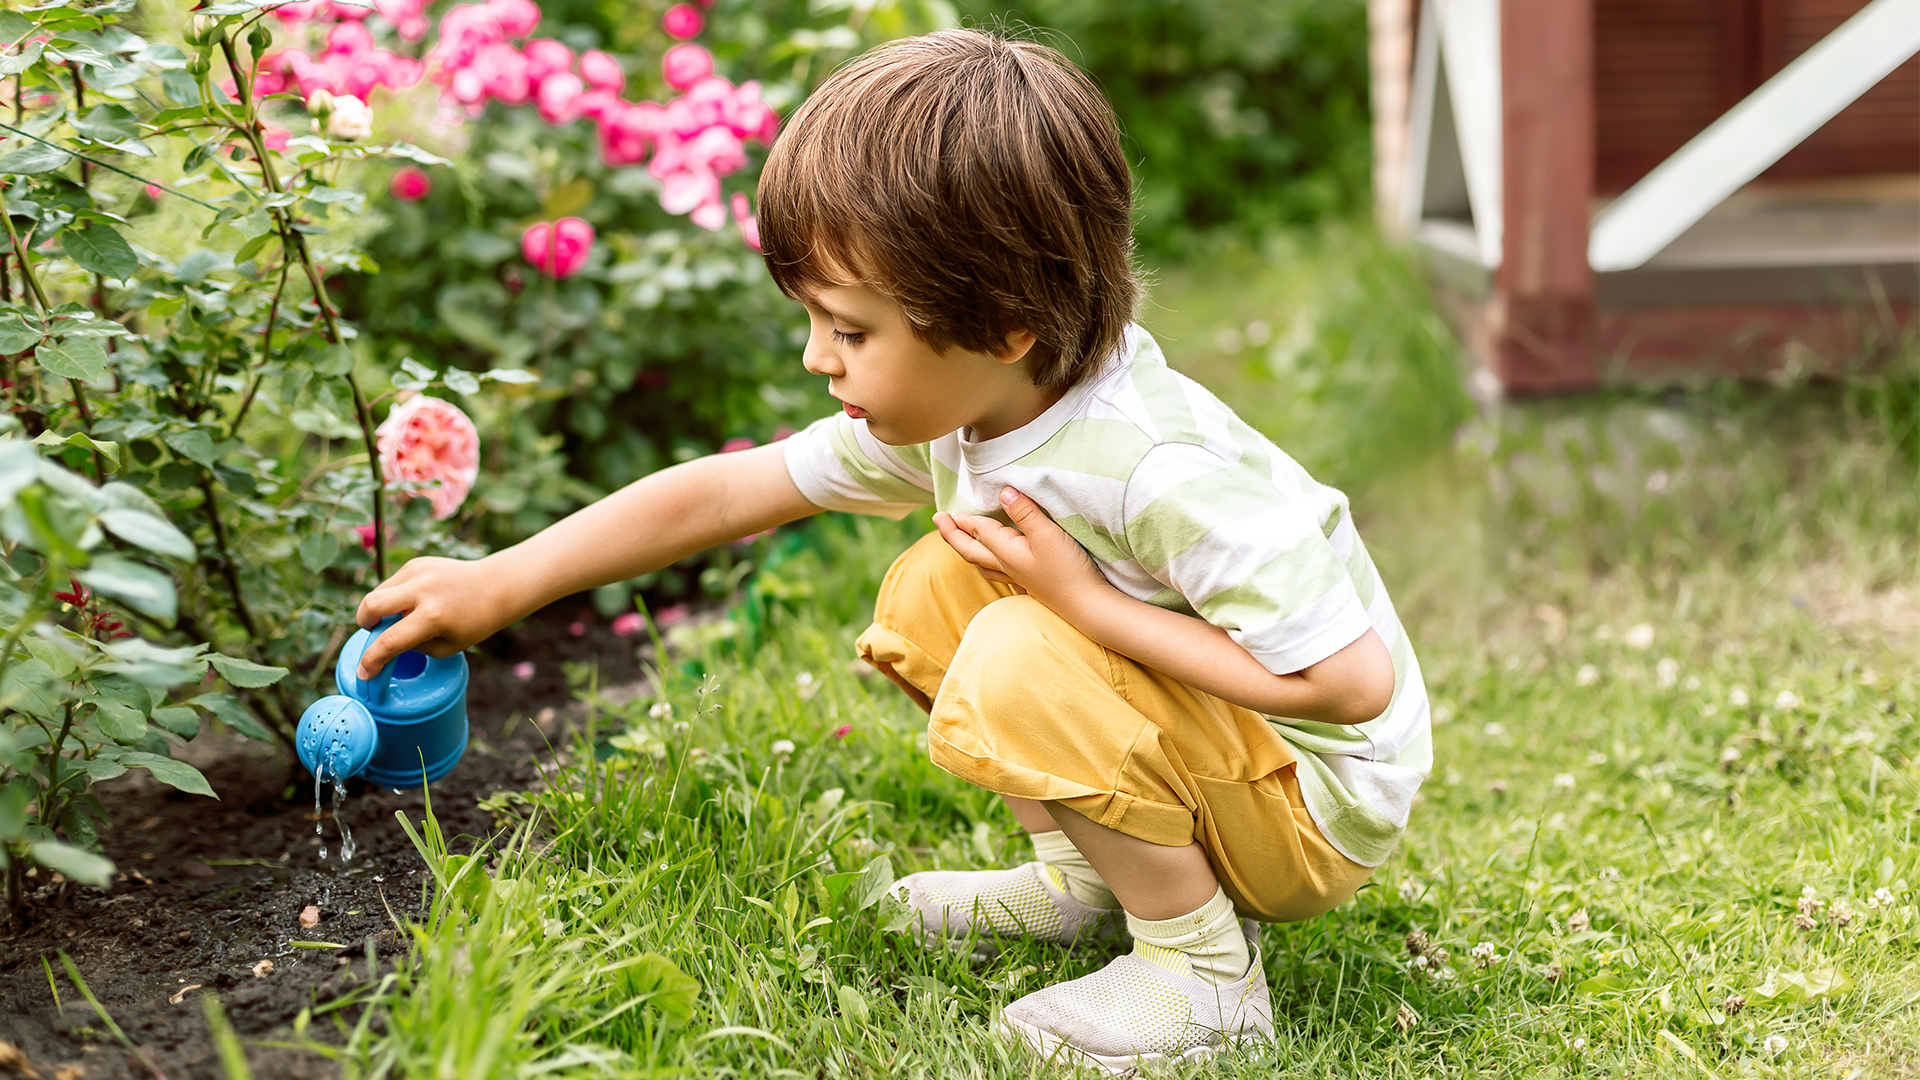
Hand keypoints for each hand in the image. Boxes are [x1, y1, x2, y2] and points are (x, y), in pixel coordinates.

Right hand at [352, 556, 512, 678]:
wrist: (495, 586)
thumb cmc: (474, 623)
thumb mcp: (447, 646)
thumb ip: (413, 646)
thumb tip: (385, 641)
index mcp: (433, 616)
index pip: (390, 641)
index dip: (372, 660)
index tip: (364, 673)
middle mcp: (423, 590)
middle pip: (371, 604)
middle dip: (364, 622)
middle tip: (373, 631)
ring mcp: (418, 572)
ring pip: (379, 592)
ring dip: (380, 609)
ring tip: (404, 616)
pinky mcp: (416, 563)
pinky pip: (392, 583)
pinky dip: (394, 596)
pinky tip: (415, 601)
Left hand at [934, 487, 1112, 617]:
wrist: (1087, 605)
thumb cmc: (1067, 570)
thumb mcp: (1047, 535)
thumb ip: (1025, 512)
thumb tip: (1004, 492)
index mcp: (1006, 552)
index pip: (978, 531)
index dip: (963, 519)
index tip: (946, 509)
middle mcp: (1006, 566)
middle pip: (971, 550)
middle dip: (952, 535)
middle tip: (938, 519)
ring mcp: (1017, 577)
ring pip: (982, 563)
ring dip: (968, 549)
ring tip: (960, 540)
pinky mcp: (1030, 583)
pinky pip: (998, 573)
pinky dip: (988, 564)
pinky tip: (994, 565)